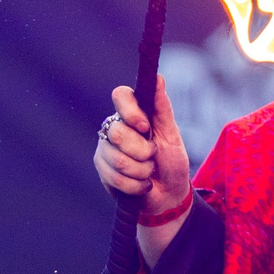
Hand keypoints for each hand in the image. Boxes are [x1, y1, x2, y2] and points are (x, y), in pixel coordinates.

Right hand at [94, 77, 190, 217]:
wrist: (169, 195)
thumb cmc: (171, 162)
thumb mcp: (171, 134)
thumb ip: (162, 108)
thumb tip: (158, 77)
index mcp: (133, 114)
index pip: (120, 95)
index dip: (131, 111)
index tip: (145, 127)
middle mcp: (116, 127)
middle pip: (117, 132)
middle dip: (143, 151)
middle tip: (153, 156)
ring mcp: (106, 148)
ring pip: (117, 158)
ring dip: (141, 170)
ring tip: (149, 172)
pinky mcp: (102, 169)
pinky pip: (115, 177)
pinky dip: (136, 185)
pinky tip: (142, 184)